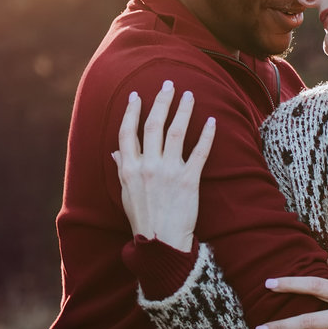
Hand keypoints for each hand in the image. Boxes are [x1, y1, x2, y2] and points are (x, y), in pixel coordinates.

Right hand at [114, 80, 215, 251]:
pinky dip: (206, 135)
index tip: (136, 95)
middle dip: (161, 101)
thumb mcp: (125, 194)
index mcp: (129, 168)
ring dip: (183, 110)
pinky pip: (199, 152)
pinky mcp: (188, 180)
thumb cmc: (143, 219)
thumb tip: (116, 151)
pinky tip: (211, 121)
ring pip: (176, 132)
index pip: (128, 132)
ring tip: (189, 95)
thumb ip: (122, 169)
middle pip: (153, 125)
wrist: (161, 243)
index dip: (132, 111)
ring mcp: (168, 172)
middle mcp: (147, 166)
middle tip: (168, 85)